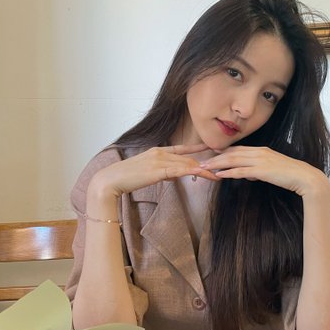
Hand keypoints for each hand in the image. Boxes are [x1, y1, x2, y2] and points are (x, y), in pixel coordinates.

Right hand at [90, 144, 218, 198]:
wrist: (110, 180)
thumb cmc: (126, 178)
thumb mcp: (147, 172)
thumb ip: (162, 171)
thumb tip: (173, 175)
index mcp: (157, 151)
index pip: (182, 148)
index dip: (197, 148)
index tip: (211, 148)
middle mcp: (160, 152)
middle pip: (187, 157)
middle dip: (204, 164)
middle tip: (219, 169)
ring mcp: (158, 160)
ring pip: (185, 163)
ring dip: (202, 170)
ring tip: (215, 176)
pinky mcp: (156, 170)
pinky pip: (178, 170)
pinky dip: (191, 171)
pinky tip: (201, 173)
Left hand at [200, 146, 329, 197]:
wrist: (304, 177)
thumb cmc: (290, 175)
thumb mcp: (272, 169)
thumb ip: (258, 169)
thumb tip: (248, 174)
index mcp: (261, 150)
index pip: (237, 149)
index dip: (222, 152)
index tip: (209, 155)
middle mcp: (258, 152)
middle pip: (231, 152)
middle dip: (214, 157)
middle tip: (201, 161)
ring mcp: (260, 160)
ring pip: (233, 160)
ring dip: (217, 164)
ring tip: (204, 168)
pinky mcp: (262, 170)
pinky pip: (241, 171)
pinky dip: (228, 172)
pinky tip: (219, 175)